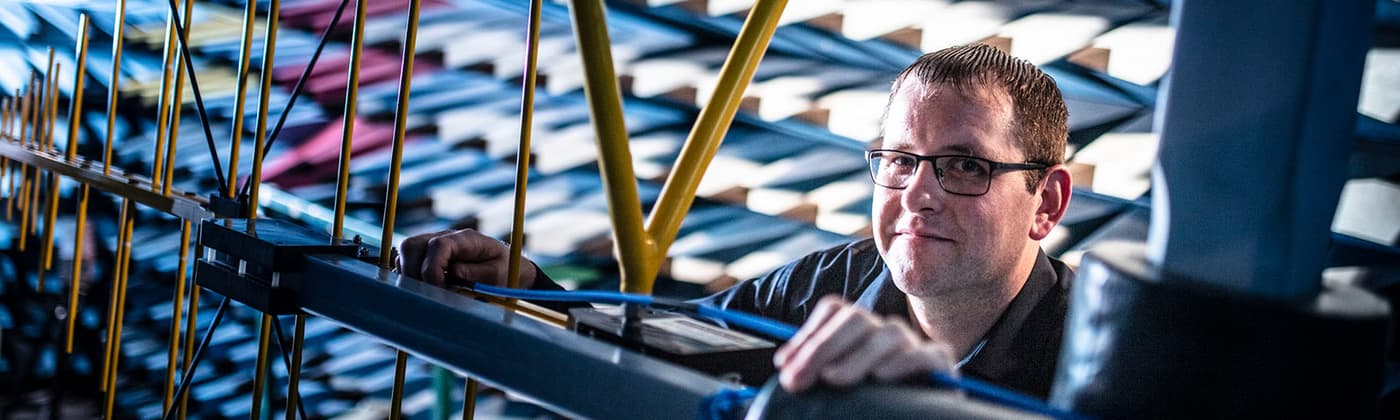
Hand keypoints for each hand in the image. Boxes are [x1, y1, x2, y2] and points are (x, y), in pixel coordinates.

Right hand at [396, 229, 535, 288]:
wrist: (509, 268)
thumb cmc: (505, 271)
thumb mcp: (499, 274)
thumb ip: (476, 274)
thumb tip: (451, 273)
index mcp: (465, 239)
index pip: (437, 245)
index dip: (432, 269)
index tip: (439, 289)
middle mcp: (445, 237)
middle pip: (412, 245)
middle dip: (414, 273)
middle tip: (429, 294)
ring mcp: (433, 245)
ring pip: (404, 253)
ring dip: (408, 275)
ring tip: (426, 293)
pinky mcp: (427, 256)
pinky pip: (405, 262)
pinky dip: (408, 276)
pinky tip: (422, 290)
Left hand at [773, 295, 956, 391]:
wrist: (904, 418)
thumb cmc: (865, 407)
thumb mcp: (836, 387)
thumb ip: (816, 373)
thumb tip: (786, 364)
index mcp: (859, 332)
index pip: (834, 310)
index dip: (807, 334)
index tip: (784, 365)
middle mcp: (885, 333)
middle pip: (856, 319)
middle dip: (821, 348)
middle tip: (798, 380)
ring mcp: (913, 346)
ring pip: (889, 333)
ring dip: (858, 356)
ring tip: (834, 380)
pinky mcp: (940, 366)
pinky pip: (926, 355)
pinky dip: (905, 363)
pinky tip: (883, 377)